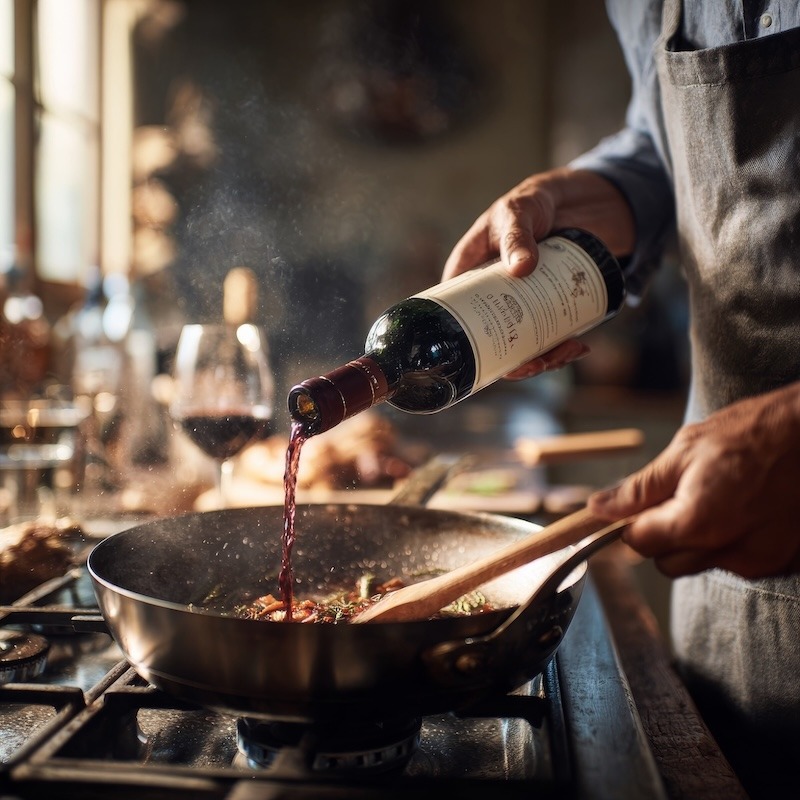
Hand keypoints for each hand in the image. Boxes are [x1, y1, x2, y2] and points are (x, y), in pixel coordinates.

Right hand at [442, 167, 635, 379]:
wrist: (575, 199)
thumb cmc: (531, 201)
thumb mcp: (516, 215)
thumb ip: (516, 237)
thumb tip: (521, 268)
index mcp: (467, 276)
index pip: (457, 318)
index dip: (469, 347)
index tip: (491, 361)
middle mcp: (489, 297)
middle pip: (492, 342)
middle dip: (516, 363)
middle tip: (537, 363)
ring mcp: (518, 304)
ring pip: (523, 344)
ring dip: (545, 358)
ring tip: (566, 352)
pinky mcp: (544, 306)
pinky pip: (548, 334)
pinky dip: (562, 346)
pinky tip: (578, 346)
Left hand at [588, 382, 799, 577]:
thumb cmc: (754, 433)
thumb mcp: (686, 450)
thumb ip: (638, 488)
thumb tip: (598, 508)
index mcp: (698, 523)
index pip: (639, 544)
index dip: (632, 523)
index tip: (640, 505)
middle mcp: (731, 552)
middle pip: (668, 562)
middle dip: (663, 534)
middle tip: (680, 495)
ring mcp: (761, 561)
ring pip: (702, 563)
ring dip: (697, 539)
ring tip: (718, 496)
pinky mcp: (783, 562)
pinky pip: (738, 561)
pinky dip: (732, 541)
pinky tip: (745, 508)